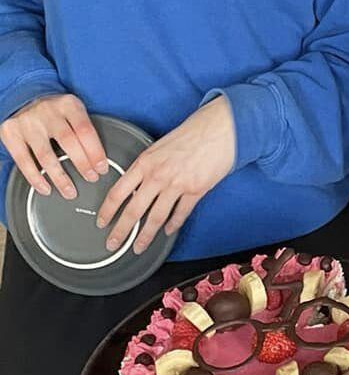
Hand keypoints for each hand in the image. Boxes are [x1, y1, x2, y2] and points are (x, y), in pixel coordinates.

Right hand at [0, 94, 107, 199]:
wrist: (24, 97)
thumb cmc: (54, 110)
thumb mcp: (72, 109)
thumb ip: (83, 127)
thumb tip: (99, 159)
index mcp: (68, 104)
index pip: (85, 130)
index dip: (95, 152)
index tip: (101, 168)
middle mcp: (47, 111)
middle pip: (69, 142)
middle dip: (82, 164)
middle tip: (91, 178)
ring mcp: (28, 122)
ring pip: (46, 155)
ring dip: (60, 178)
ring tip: (70, 191)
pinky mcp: (10, 133)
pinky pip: (24, 161)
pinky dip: (36, 178)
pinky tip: (45, 188)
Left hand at [96, 97, 234, 254]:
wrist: (220, 127)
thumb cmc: (193, 132)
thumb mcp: (160, 146)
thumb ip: (148, 166)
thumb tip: (138, 186)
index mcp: (145, 162)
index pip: (118, 192)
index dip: (107, 211)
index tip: (102, 222)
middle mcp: (158, 175)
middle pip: (133, 211)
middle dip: (120, 231)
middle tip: (113, 243)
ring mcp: (177, 184)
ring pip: (156, 218)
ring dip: (145, 236)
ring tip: (138, 247)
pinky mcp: (196, 190)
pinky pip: (180, 213)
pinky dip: (173, 225)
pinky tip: (168, 231)